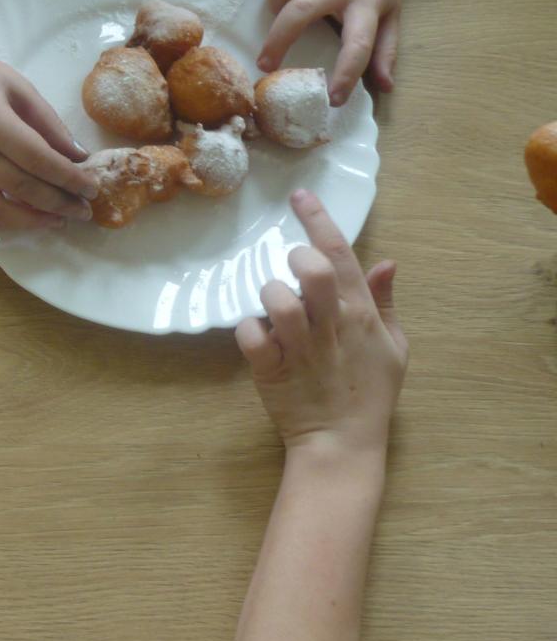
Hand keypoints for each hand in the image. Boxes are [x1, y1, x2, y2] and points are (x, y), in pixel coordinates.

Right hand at [0, 34, 97, 229]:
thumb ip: (49, 124)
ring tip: (55, 221)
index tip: (92, 189)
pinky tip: (17, 221)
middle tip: (82, 212)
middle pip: (20, 188)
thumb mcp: (18, 87)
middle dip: (58, 204)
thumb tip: (78, 158)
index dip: (69, 179)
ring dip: (29, 221)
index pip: (39, 160)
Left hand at [235, 190, 407, 454]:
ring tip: (273, 307)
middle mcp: (331, 326)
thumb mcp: (393, 346)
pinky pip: (250, 336)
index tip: (299, 196)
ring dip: (269, 295)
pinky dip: (247, 329)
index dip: (318, 220)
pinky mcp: (271, 370)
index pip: (341, 254)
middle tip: (292, 266)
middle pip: (314, 271)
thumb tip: (384, 260)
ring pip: (279, 301)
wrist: (343, 444)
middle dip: (299, 258)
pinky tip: (255, 335)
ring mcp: (300, 348)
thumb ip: (384, 301)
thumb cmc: (369, 392)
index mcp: (360, 314)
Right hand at [257, 0, 408, 106]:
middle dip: (279, 40)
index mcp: (367, 2)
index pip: (359, 43)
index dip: (346, 73)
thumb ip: (385, 50)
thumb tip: (384, 87)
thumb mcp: (391, 12)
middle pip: (303, 11)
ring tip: (278, 15)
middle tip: (266, 65)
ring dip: (275, 2)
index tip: (333, 98)